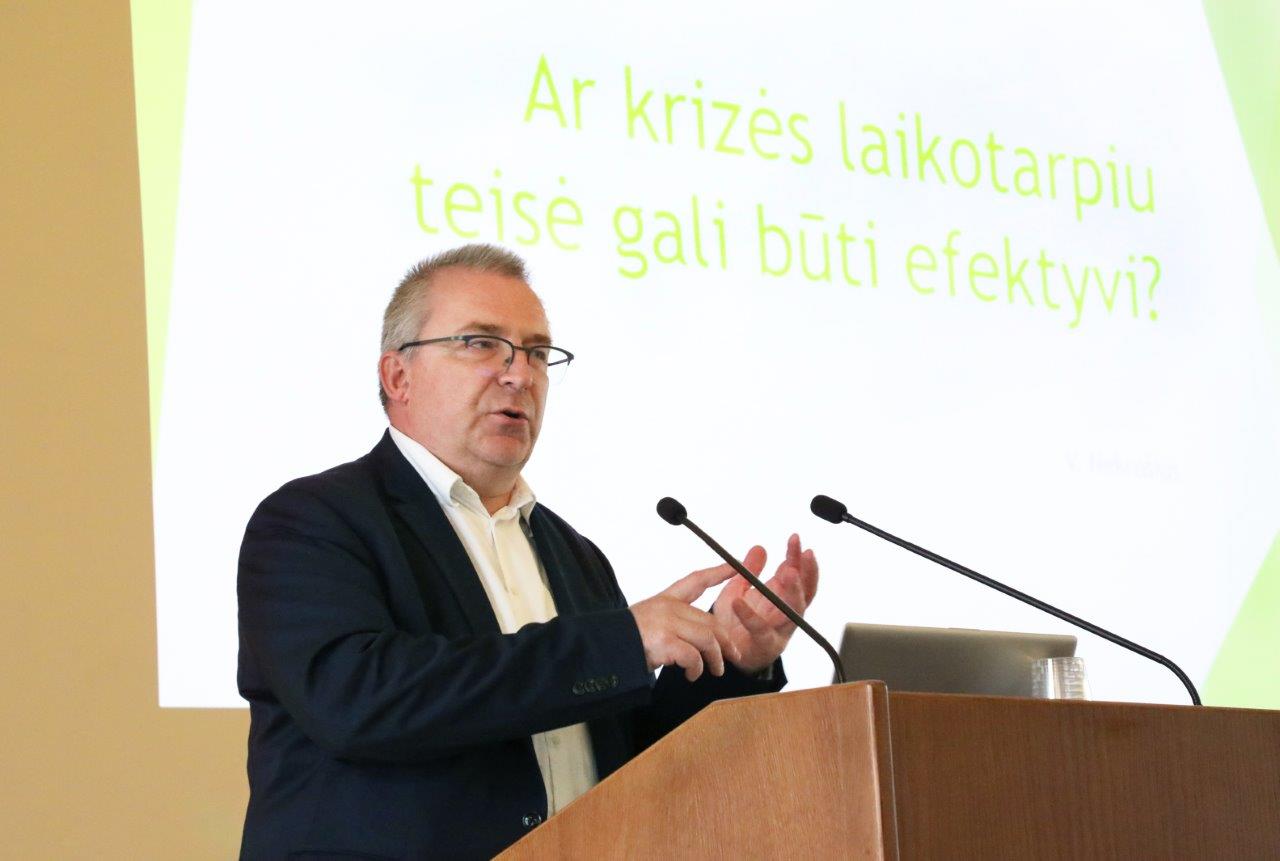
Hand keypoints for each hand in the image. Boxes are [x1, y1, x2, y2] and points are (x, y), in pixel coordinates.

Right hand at [630, 564, 742, 680]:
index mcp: (665, 599)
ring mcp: (667, 623)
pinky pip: (694, 656)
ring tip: (715, 670)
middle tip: (732, 655)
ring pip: (708, 639)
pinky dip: (697, 669)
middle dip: (726, 641)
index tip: (735, 567)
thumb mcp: (648, 619)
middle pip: (710, 620)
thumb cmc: (625, 639)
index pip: (696, 581)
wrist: (603, 647)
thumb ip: (672, 623)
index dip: (718, 572)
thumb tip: (699, 641)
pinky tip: (691, 674)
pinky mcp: (666, 641)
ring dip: (716, 659)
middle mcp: (668, 608)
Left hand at [712, 534, 819, 673]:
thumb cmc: (734, 621)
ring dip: (794, 591)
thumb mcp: (738, 589)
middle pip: (804, 591)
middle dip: (806, 571)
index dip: (798, 557)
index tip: (795, 539)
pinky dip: (749, 617)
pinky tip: (738, 602)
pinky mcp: (764, 646)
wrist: (722, 652)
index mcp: (780, 598)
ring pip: (794, 611)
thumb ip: (750, 571)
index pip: (797, 575)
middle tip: (803, 553)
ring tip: (787, 572)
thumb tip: (760, 547)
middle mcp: (785, 614)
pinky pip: (760, 631)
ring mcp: (778, 630)